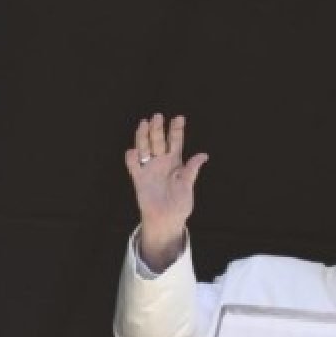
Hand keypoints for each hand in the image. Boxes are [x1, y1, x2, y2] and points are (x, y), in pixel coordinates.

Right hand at [124, 113, 207, 270]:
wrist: (166, 220)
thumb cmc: (180, 204)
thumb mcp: (188, 186)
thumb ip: (192, 170)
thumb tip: (203, 155)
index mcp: (176, 162)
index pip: (176, 142)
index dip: (177, 130)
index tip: (179, 118)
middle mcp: (161, 162)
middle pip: (158, 141)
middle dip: (158, 129)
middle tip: (158, 116)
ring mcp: (149, 169)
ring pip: (145, 148)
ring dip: (143, 136)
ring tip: (144, 123)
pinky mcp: (139, 178)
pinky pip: (134, 165)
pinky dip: (132, 158)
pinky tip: (133, 151)